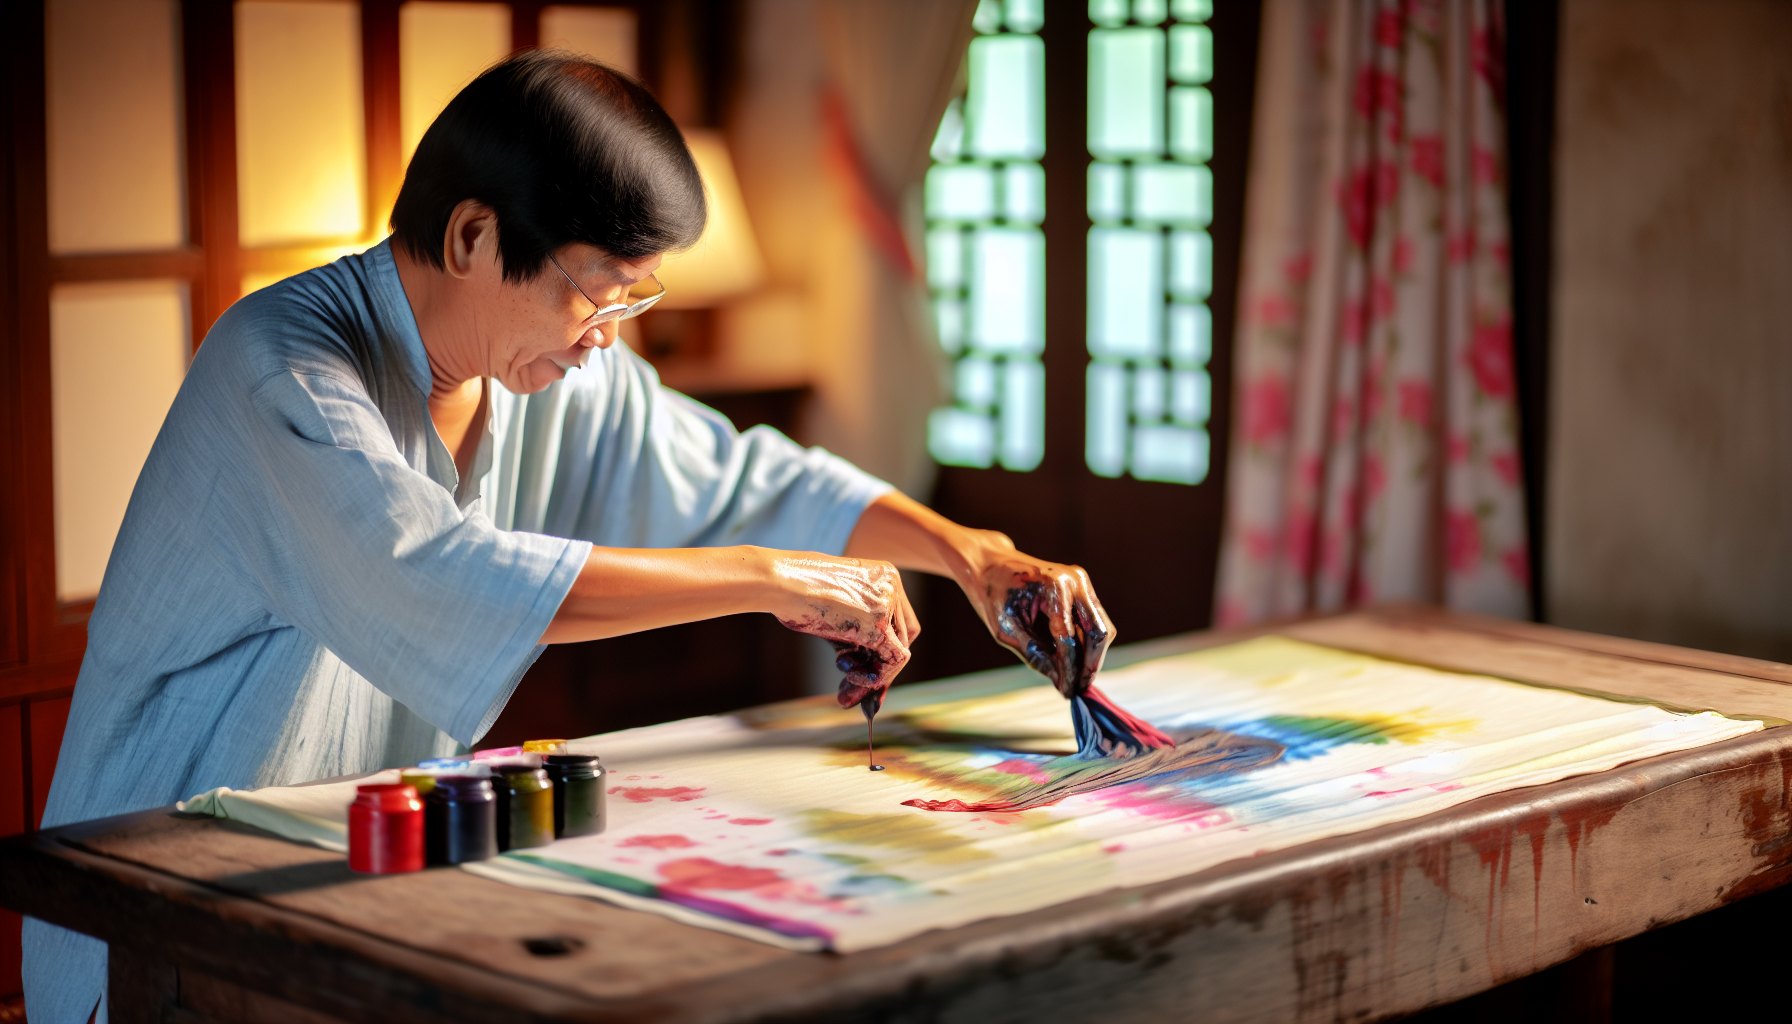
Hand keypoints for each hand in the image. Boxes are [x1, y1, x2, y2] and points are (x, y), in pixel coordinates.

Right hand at [770, 554, 918, 711]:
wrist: (780, 582)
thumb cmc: (794, 595)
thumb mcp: (834, 613)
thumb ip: (855, 635)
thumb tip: (867, 670)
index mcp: (883, 576)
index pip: (898, 622)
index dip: (883, 652)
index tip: (865, 674)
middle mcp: (892, 586)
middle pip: (900, 639)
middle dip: (877, 672)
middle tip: (855, 695)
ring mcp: (888, 604)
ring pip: (897, 652)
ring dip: (872, 680)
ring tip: (846, 696)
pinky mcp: (879, 625)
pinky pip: (892, 660)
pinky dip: (874, 679)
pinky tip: (848, 686)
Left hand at [962, 536, 1114, 697]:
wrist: (991, 565)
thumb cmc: (993, 595)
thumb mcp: (1005, 630)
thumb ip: (1035, 655)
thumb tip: (1061, 681)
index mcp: (1053, 587)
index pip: (1069, 638)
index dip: (1069, 669)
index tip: (1066, 692)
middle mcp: (1075, 581)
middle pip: (1099, 633)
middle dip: (1091, 665)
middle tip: (1079, 688)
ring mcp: (1082, 582)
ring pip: (1101, 628)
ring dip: (1091, 656)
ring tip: (1076, 679)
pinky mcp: (1083, 588)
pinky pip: (1094, 621)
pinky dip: (1086, 643)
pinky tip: (1073, 661)